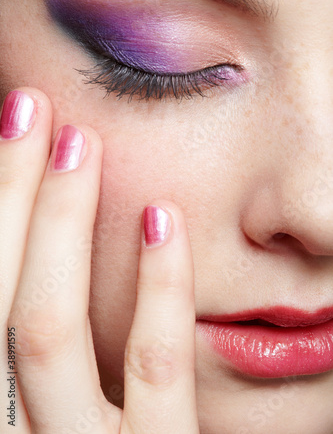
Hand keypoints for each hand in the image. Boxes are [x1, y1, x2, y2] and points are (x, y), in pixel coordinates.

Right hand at [0, 88, 199, 432]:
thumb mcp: (48, 410)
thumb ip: (29, 351)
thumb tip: (32, 254)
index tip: (10, 134)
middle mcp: (11, 432)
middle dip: (6, 195)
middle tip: (29, 110)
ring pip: (48, 332)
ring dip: (57, 223)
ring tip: (79, 142)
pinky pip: (155, 374)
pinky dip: (156, 291)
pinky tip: (160, 218)